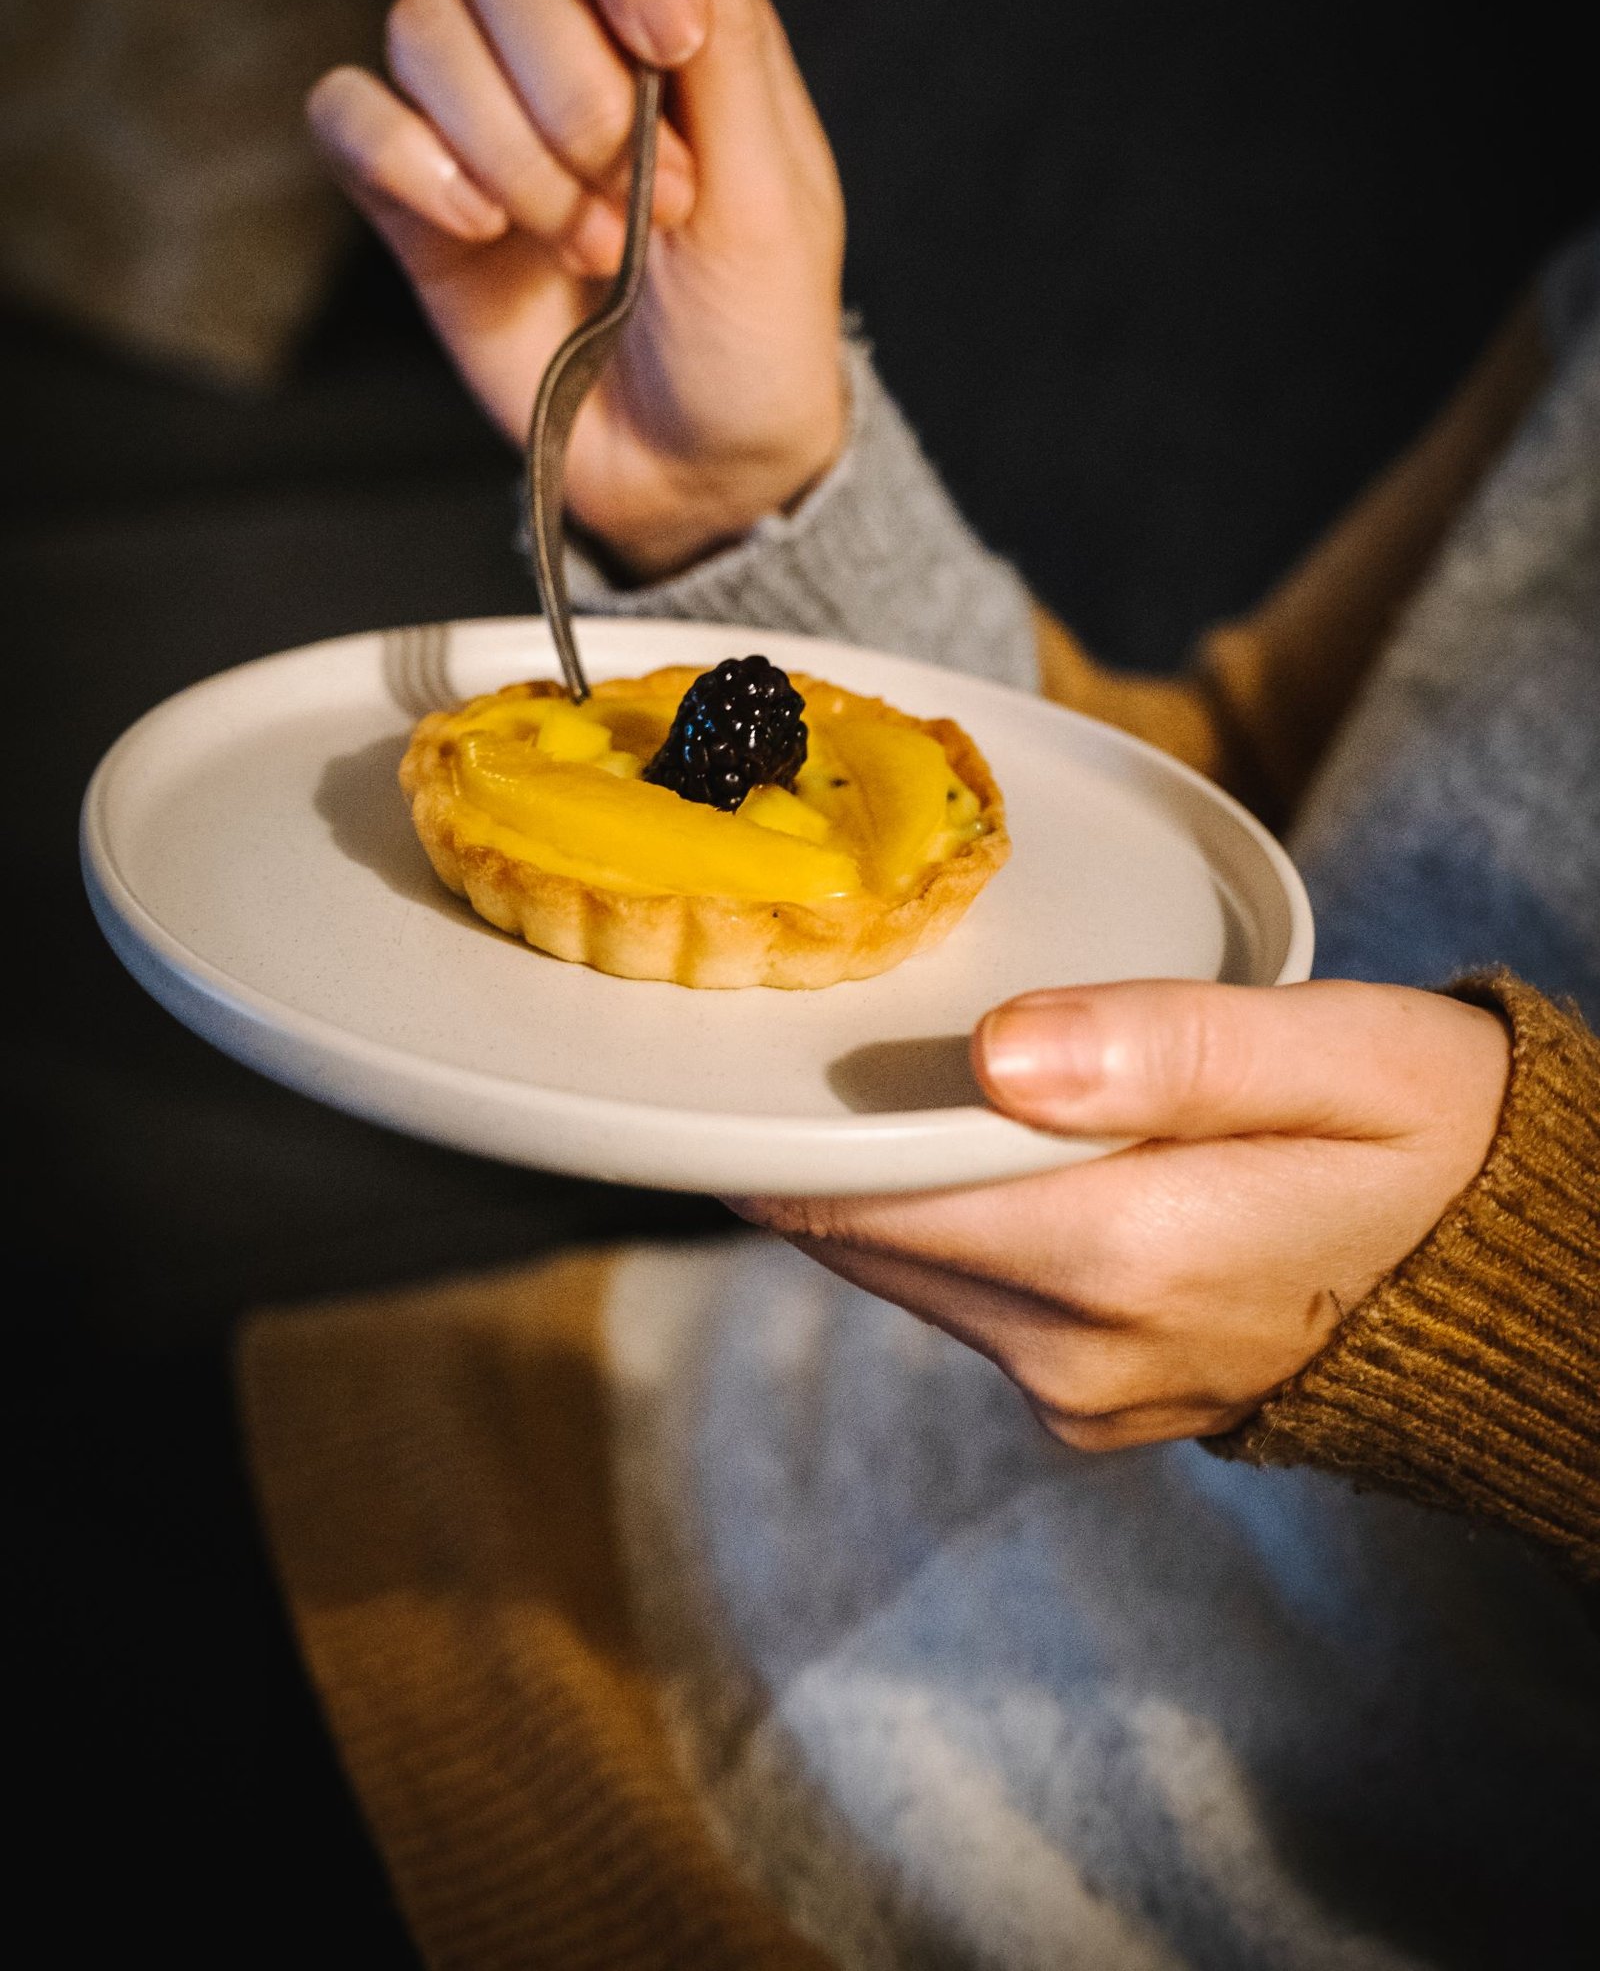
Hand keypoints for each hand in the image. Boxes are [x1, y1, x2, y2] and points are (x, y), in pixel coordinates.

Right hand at [307, 0, 845, 574]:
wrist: (696, 470)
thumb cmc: (756, 331)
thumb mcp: (774, 191)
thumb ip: (734, 30)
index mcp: (668, 14)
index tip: (665, 36)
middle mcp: (565, 43)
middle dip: (575, 89)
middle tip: (648, 203)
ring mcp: (481, 117)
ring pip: (425, 31)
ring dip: (512, 150)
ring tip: (589, 249)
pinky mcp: (412, 195)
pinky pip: (351, 113)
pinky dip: (409, 162)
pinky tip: (480, 229)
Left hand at [733, 980, 1510, 1449]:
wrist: (1520, 1282)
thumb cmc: (1437, 1134)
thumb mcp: (1340, 1052)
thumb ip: (1168, 1048)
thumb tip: (993, 1051)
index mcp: (1128, 1256)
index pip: (869, 1199)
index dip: (785, 1122)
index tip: (740, 1043)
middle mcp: (1080, 1351)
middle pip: (866, 1239)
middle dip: (826, 1141)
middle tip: (798, 1026)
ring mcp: (1083, 1394)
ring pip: (906, 1272)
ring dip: (884, 1182)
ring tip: (886, 1076)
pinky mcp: (1091, 1403)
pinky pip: (966, 1302)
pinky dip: (948, 1227)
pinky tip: (984, 1149)